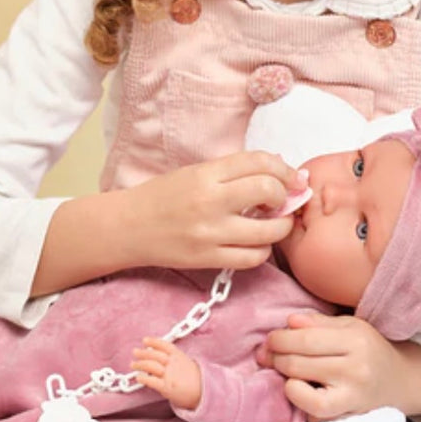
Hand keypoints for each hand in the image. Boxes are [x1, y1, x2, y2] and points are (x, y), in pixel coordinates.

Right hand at [119, 151, 302, 271]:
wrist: (128, 227)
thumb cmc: (163, 196)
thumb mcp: (195, 172)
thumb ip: (232, 171)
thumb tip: (277, 169)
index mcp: (206, 174)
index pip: (258, 162)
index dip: (284, 168)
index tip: (292, 177)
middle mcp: (210, 201)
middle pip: (268, 190)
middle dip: (285, 194)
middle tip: (283, 199)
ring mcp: (210, 233)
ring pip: (268, 230)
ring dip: (281, 225)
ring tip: (275, 222)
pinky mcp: (207, 259)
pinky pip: (252, 258)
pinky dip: (263, 250)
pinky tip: (257, 242)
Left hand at [131, 338, 201, 409]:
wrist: (203, 391)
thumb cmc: (194, 377)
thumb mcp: (186, 362)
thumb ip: (173, 358)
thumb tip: (157, 354)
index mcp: (178, 355)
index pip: (164, 345)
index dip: (153, 342)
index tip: (145, 340)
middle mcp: (173, 363)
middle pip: (155, 355)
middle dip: (143, 353)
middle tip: (135, 352)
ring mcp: (169, 375)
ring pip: (151, 366)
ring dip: (140, 364)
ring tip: (133, 364)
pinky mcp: (166, 387)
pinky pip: (152, 381)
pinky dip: (143, 378)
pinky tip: (138, 377)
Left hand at [256, 312, 420, 420]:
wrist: (403, 380)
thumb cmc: (370, 348)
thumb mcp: (350, 326)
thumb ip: (319, 323)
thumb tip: (289, 322)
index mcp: (355, 340)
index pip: (306, 339)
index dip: (280, 339)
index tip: (270, 339)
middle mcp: (356, 370)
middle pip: (300, 365)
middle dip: (276, 359)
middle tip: (268, 356)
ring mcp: (355, 399)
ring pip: (306, 397)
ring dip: (288, 384)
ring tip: (286, 376)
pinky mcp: (352, 420)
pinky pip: (318, 418)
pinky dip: (306, 407)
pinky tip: (305, 395)